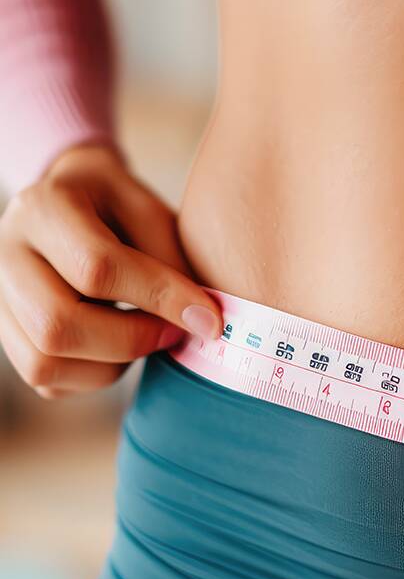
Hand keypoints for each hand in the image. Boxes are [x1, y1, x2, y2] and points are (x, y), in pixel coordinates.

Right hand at [0, 142, 222, 398]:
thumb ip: (171, 260)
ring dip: (114, 364)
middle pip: (59, 324)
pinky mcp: (5, 333)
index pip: (96, 266)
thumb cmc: (117, 205)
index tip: (209, 319)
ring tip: (150, 335)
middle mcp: (4, 253)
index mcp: (44, 208)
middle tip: (176, 331)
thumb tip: (201, 321)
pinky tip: (121, 345)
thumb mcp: (149, 210)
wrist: (69, 198)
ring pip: (46, 362)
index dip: (160, 298)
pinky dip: (95, 375)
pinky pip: (47, 380)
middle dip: (134, 339)